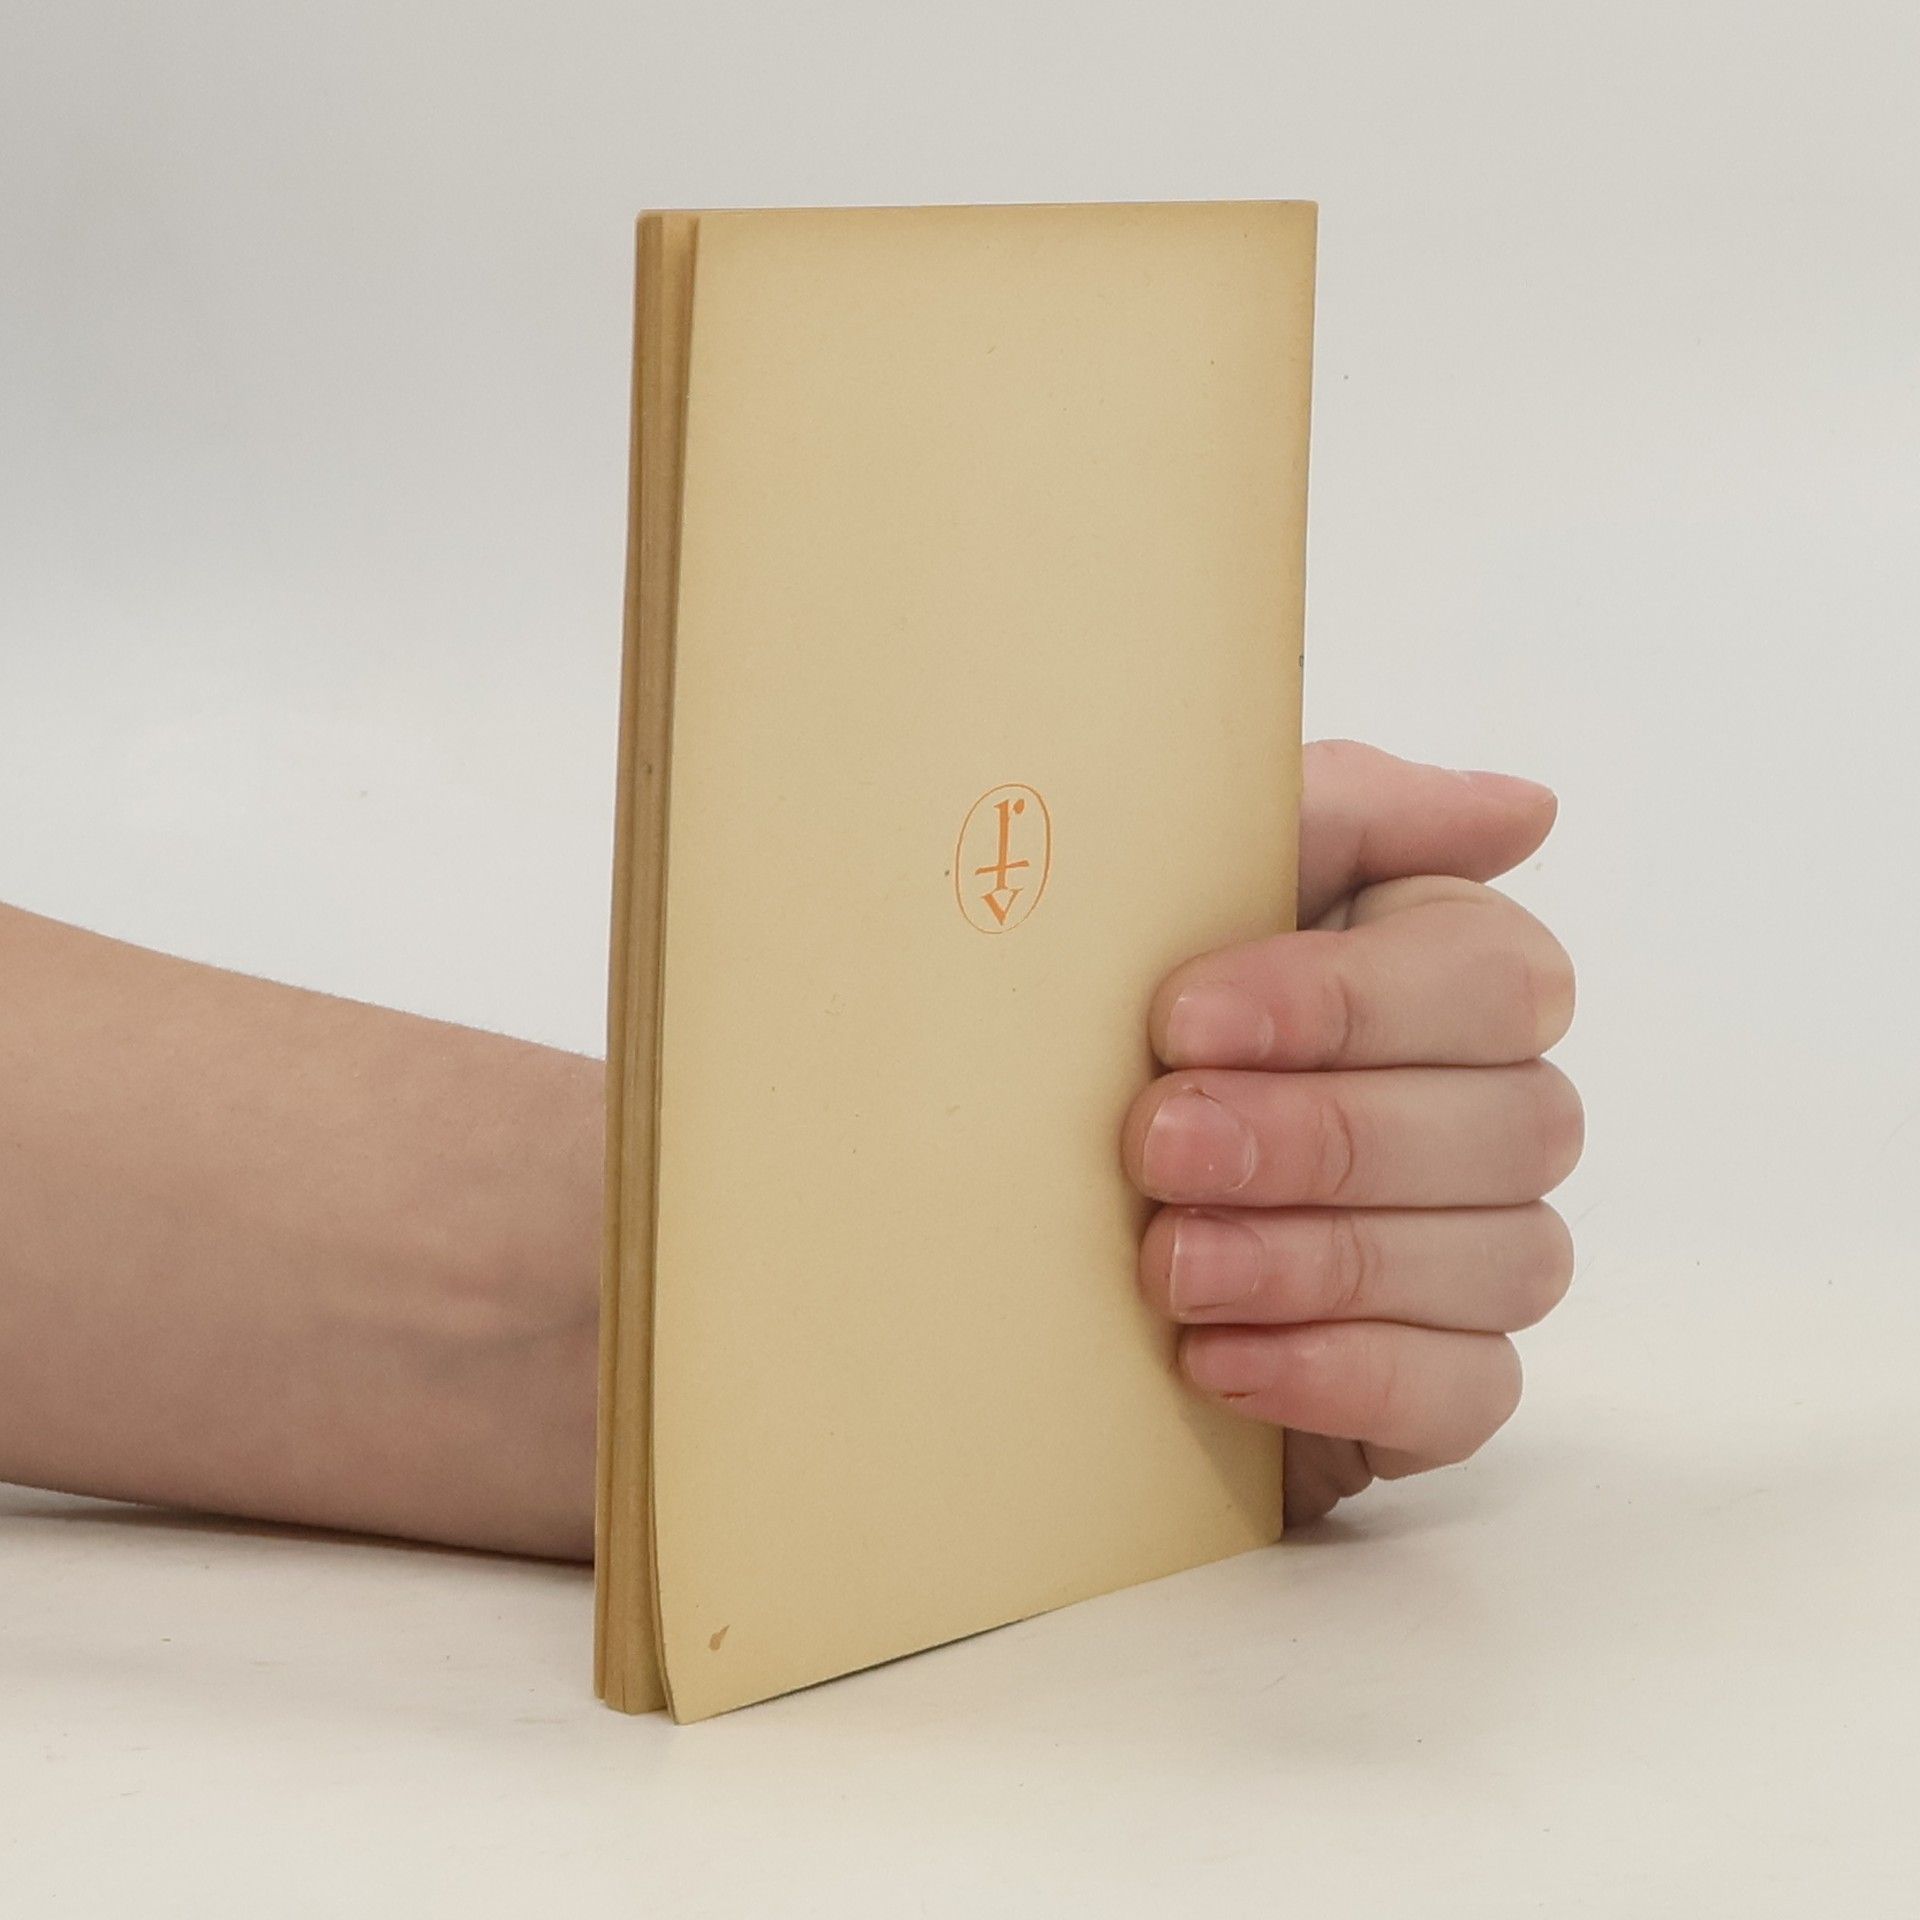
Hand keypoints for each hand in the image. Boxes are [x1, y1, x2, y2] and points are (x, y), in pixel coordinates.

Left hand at [1120, 740, 1582, 1523]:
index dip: (1346, 1004)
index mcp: (1451, 971)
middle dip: (1320, 1138)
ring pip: (1504, 1259)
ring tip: (1168, 1265)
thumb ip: (1352, 814)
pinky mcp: (1446, 1381)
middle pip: (1512, 1125)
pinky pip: (1470, 1394)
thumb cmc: (1118, 1017)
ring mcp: (1485, 1251)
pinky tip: (1218, 1360)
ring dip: (1319, 1261)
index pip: (1491, 978)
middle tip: (1155, 1146)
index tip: (1181, 1020)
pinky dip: (1343, 1374)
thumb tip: (1525, 809)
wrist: (1015, 1201)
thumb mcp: (1196, 882)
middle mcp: (1495, 1108)